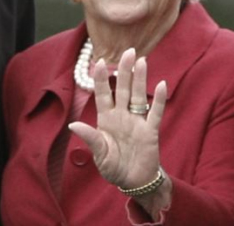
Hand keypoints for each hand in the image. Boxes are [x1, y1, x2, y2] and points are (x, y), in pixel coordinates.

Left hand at [69, 48, 166, 189]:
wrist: (133, 182)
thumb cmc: (114, 167)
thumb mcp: (99, 155)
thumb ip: (90, 138)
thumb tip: (72, 125)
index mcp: (106, 119)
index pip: (103, 94)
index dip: (101, 79)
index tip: (99, 62)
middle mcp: (122, 116)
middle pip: (123, 89)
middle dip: (124, 70)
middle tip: (129, 51)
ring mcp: (137, 122)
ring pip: (138, 95)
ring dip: (140, 79)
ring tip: (142, 60)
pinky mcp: (150, 131)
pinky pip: (155, 113)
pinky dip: (158, 100)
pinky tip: (161, 84)